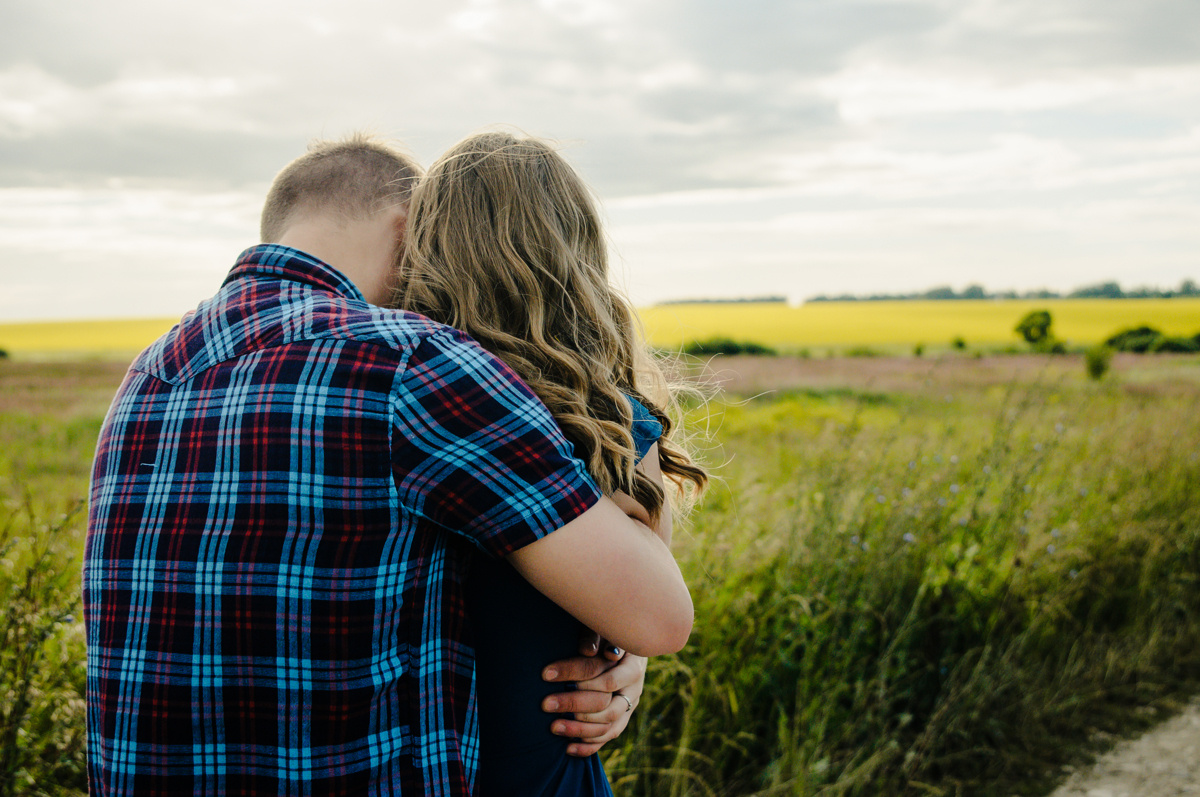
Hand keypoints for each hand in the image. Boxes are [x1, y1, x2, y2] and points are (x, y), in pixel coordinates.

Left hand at [541, 634, 647, 755]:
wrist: (629, 648)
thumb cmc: (609, 633)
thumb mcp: (602, 629)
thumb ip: (593, 636)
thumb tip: (586, 650)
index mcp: (632, 665)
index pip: (602, 674)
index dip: (573, 673)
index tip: (545, 674)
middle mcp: (634, 688)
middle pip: (605, 704)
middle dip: (573, 704)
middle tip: (545, 704)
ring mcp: (630, 705)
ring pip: (608, 725)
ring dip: (579, 728)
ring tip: (553, 727)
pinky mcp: (623, 719)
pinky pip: (608, 737)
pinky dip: (589, 746)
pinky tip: (568, 748)